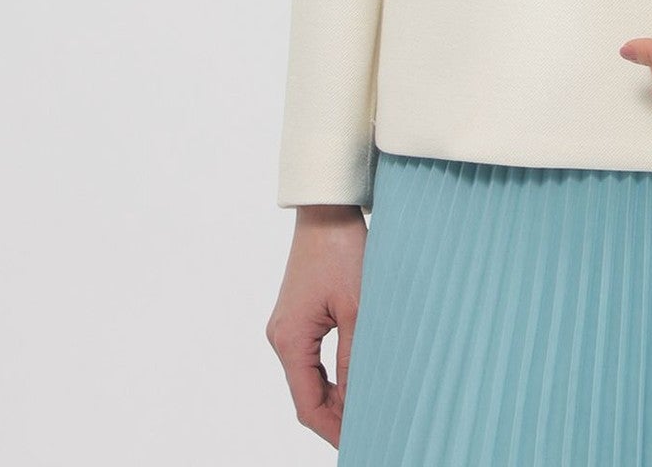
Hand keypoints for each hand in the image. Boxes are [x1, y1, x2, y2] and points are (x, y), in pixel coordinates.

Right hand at [266, 205, 367, 445]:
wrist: (327, 209)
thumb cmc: (342, 250)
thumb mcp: (358, 307)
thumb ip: (356, 356)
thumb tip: (361, 400)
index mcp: (290, 339)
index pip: (307, 404)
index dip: (332, 429)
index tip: (357, 443)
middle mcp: (281, 337)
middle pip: (306, 394)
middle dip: (336, 416)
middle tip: (370, 429)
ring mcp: (287, 327)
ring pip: (310, 378)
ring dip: (337, 395)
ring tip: (369, 410)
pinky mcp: (297, 316)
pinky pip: (311, 358)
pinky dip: (332, 374)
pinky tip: (356, 381)